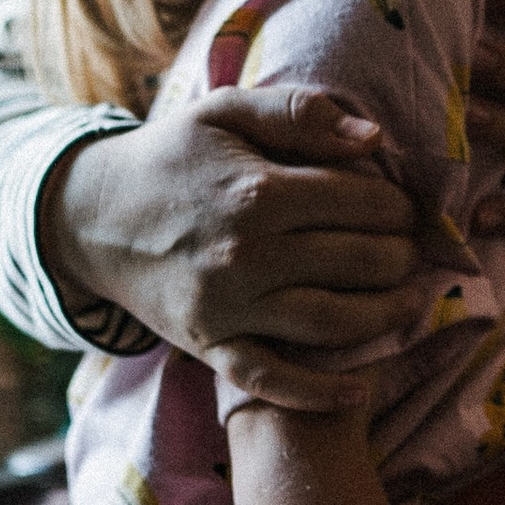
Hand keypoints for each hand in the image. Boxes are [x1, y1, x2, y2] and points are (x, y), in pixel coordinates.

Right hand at [41, 85, 419, 406]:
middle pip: (359, 264)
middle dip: (403, 259)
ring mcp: (228, 307)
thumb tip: (375, 140)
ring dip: (387, 317)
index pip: (363, 204)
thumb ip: (300, 113)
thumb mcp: (226, 113)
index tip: (408, 210)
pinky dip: (319, 392)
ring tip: (411, 304)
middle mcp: (247, 254)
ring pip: (333, 323)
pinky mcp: (209, 345)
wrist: (90, 218)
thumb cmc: (170, 159)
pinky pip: (271, 380)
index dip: (401, 208)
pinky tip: (359, 388)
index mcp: (257, 191)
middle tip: (414, 255)